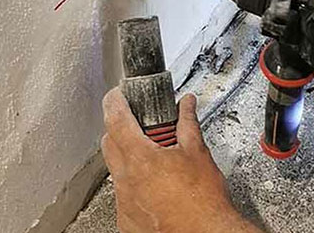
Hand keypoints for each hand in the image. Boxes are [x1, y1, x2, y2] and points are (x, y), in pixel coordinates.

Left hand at [102, 88, 260, 232]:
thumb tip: (186, 106)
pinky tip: (155, 184)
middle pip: (109, 143)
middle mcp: (126, 180)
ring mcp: (124, 202)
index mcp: (141, 159)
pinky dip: (134, 183)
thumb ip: (187, 123)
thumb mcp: (198, 152)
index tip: (116, 94)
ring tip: (155, 158)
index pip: (116, 120)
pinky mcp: (127, 219)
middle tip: (140, 124)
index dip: (114, 101)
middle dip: (119, 128)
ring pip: (116, 169)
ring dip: (128, 157)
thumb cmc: (203, 202)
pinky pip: (123, 193)